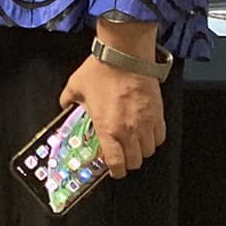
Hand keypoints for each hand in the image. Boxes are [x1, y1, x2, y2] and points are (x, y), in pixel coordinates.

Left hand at [59, 54, 165, 179]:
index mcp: (107, 129)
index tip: (113, 169)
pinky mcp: (158, 114)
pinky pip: (160, 136)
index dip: (116, 171)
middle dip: (128, 162)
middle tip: (123, 156)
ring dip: (141, 151)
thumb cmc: (101, 70)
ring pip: (149, 151)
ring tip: (134, 144)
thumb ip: (68, 100)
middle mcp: (128, 131)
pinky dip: (154, 138)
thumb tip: (65, 105)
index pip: (116, 163)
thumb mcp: (76, 86)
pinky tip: (147, 132)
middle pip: (135, 161)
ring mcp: (145, 123)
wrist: (125, 55)